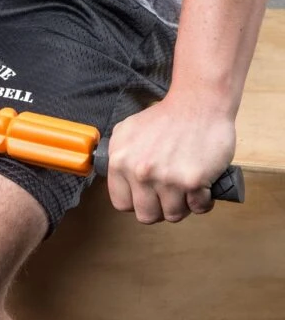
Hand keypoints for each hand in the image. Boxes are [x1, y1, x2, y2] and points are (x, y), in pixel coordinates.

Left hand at [107, 92, 235, 223]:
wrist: (197, 104)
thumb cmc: (164, 117)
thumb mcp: (126, 131)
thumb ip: (118, 156)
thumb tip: (117, 176)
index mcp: (121, 162)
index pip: (122, 203)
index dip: (136, 202)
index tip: (146, 197)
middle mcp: (140, 173)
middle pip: (147, 215)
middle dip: (158, 209)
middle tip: (168, 196)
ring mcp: (167, 179)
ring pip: (173, 215)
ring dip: (181, 206)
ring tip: (185, 192)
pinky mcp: (193, 181)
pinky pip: (198, 208)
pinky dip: (202, 201)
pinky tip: (201, 189)